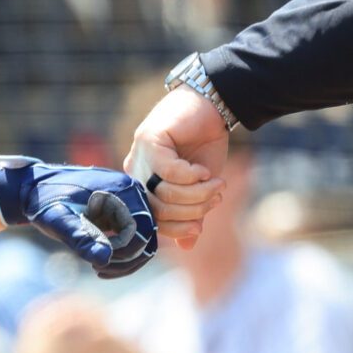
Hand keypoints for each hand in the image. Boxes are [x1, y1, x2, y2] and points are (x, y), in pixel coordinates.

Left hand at [0, 156, 155, 277]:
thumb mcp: (59, 221)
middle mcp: (132, 193)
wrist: (33, 189)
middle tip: (97, 270)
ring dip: (126, 261)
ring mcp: (129, 202)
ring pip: (143, 240)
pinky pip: (133, 238)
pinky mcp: (121, 212)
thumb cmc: (44, 203)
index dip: (122, 252)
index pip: (140, 230)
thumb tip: (103, 259)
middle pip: (147, 236)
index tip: (96, 262)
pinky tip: (100, 265)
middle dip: (126, 260)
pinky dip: (121, 255)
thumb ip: (80, 238)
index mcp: (123, 190)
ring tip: (98, 269)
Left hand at [125, 87, 228, 248]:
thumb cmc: (204, 145)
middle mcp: (136, 173)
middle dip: (193, 209)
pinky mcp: (149, 140)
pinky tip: (203, 171)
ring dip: (197, 193)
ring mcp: (139, 156)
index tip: (202, 222)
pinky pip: (168, 172)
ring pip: (164, 193)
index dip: (179, 228)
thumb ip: (192, 212)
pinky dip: (191, 176)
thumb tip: (187, 245)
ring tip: (215, 183)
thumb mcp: (201, 186)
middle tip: (215, 197)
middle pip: (159, 210)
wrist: (211, 106)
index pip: (154, 221)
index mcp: (144, 186)